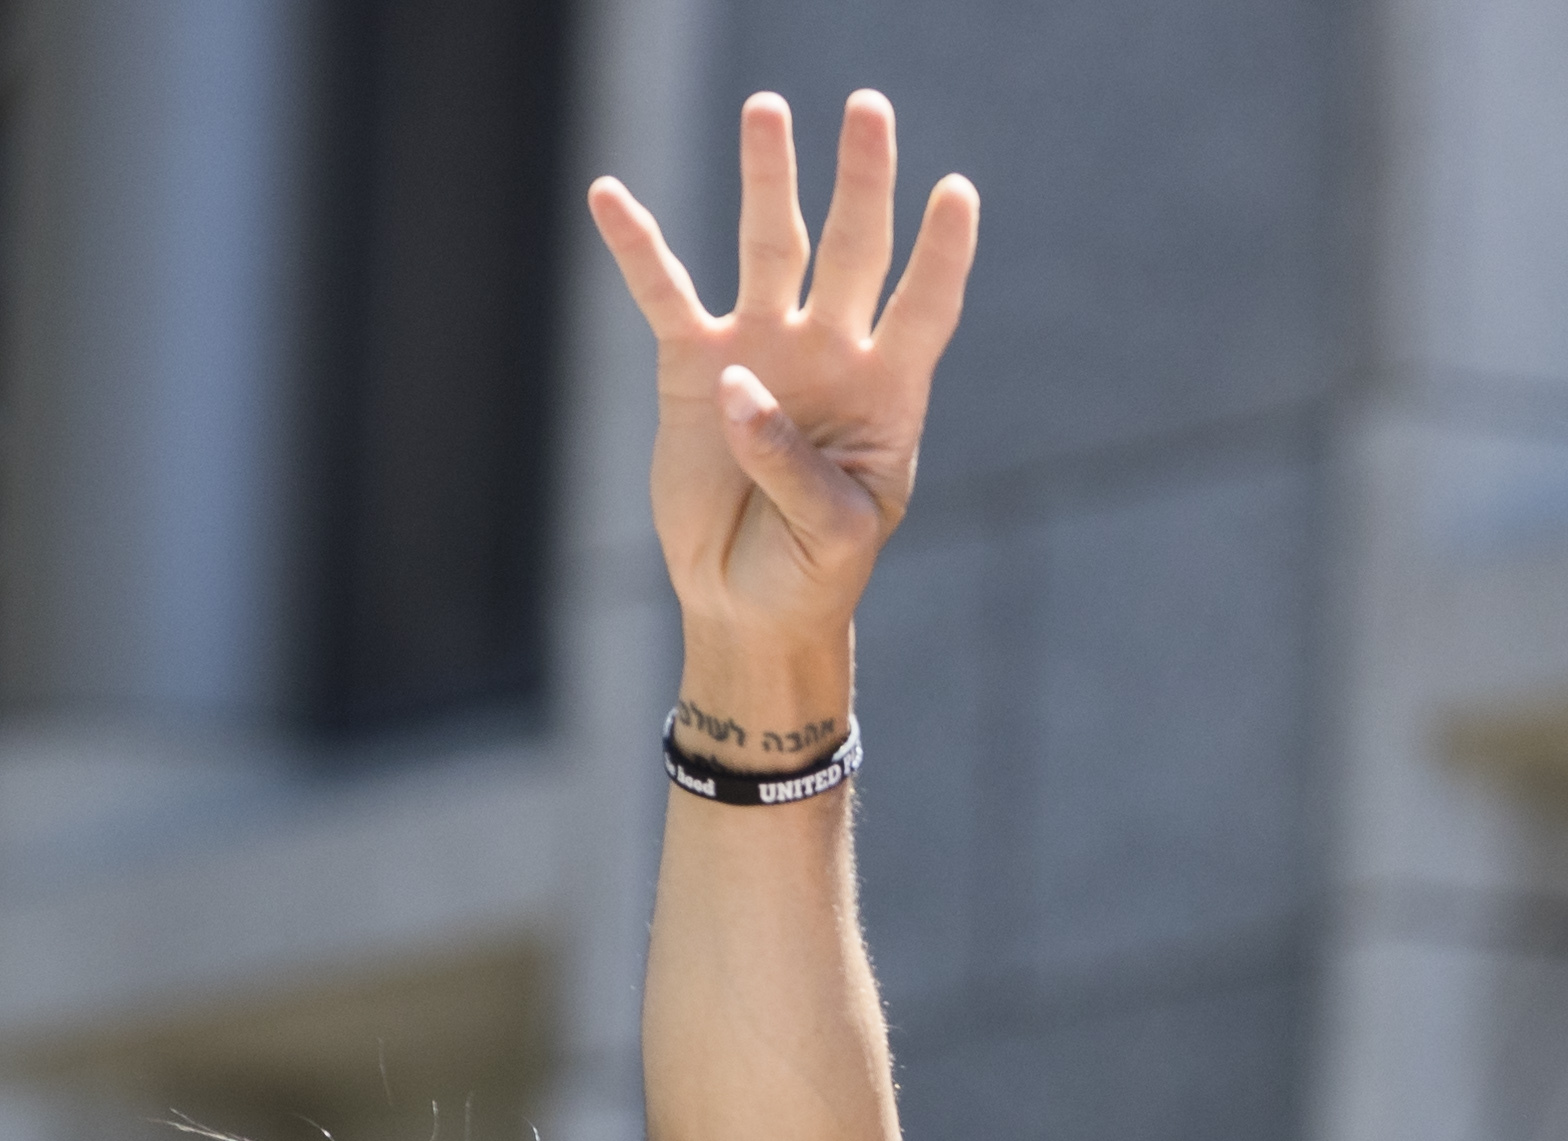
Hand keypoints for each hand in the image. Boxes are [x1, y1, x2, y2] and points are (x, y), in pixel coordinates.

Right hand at [588, 92, 977, 694]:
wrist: (748, 604)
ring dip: (768, 179)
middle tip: (868, 108)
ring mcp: (761, 350)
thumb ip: (798, 470)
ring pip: (770, 246)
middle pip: (852, 247)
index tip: (957, 191)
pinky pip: (665, 294)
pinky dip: (638, 246)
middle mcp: (830, 353)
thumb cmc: (813, 572)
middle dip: (862, 179)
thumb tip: (740, 389)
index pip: (924, 307)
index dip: (942, 253)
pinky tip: (610, 195)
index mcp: (888, 392)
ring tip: (767, 109)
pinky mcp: (692, 367)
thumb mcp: (834, 536)